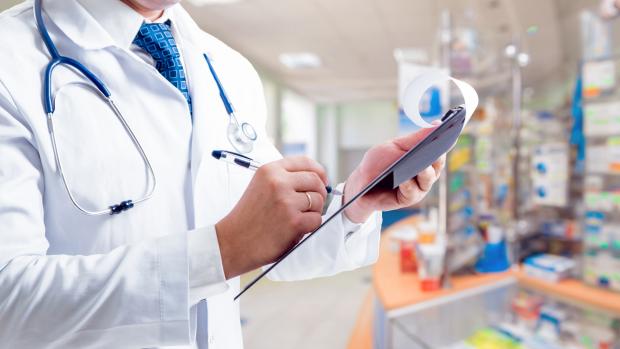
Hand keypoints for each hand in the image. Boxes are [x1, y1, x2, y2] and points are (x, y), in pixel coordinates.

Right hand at [215, 156, 327, 278]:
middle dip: (319, 193)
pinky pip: (316, 219)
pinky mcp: (293, 221)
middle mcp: (278, 182)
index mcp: (270, 170)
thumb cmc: (248, 217)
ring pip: (318, 200)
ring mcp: (286, 201)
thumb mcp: (260, 186)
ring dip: (314, 211)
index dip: (319, 172)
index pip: (305, 162)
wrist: (233, 242)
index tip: (322, 181)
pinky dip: (310, 226)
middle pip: (316, 180)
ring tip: (298, 218)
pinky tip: (296, 229)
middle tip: (314, 204)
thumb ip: (283, 178)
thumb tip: (315, 178)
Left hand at [344, 124, 445, 222]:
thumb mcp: (396, 146)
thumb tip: (438, 123)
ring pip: (427, 179)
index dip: (445, 139)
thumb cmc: (379, 162)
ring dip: (424, 172)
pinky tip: (403, 180)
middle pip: (437, 164)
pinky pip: (412, 192)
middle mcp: (426, 173)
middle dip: (437, 155)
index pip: (440, 148)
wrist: (361, 182)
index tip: (449, 129)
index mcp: (425, 157)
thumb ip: (416, 138)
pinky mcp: (408, 199)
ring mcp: (418, 187)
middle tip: (436, 147)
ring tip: (421, 165)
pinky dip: (408, 185)